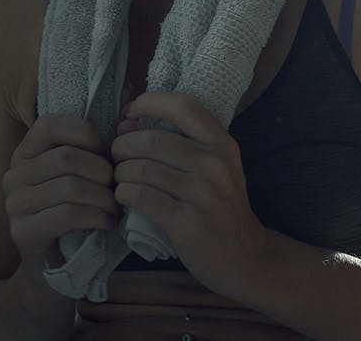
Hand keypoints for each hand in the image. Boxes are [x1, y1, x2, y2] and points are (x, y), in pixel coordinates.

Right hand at [3, 114, 120, 267]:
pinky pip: (68, 214)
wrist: (53, 270)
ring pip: (70, 186)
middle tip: (118, 188)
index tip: (107, 153)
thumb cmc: (75, 214)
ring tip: (116, 208)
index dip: (84, 133)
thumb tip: (130, 122)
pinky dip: (96, 217)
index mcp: (25, 153)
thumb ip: (102, 148)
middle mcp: (13, 175)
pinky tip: (108, 222)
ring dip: (103, 197)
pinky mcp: (23, 232)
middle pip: (66, 157)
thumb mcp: (84, 176)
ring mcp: (14, 204)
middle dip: (102, 171)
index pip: (49, 125)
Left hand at [111, 91, 271, 298]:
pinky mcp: (187, 222)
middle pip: (152, 140)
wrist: (244, 256)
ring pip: (142, 169)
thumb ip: (180, 143)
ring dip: (120, 173)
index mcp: (223, 144)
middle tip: (116, 156)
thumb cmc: (221, 207)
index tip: (130, 112)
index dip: (150, 102)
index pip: (183, 106)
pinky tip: (124, 197)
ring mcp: (203, 194)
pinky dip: (124, 194)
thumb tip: (127, 122)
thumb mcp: (215, 168)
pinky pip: (141, 197)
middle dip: (123, 145)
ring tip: (119, 179)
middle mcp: (215, 164)